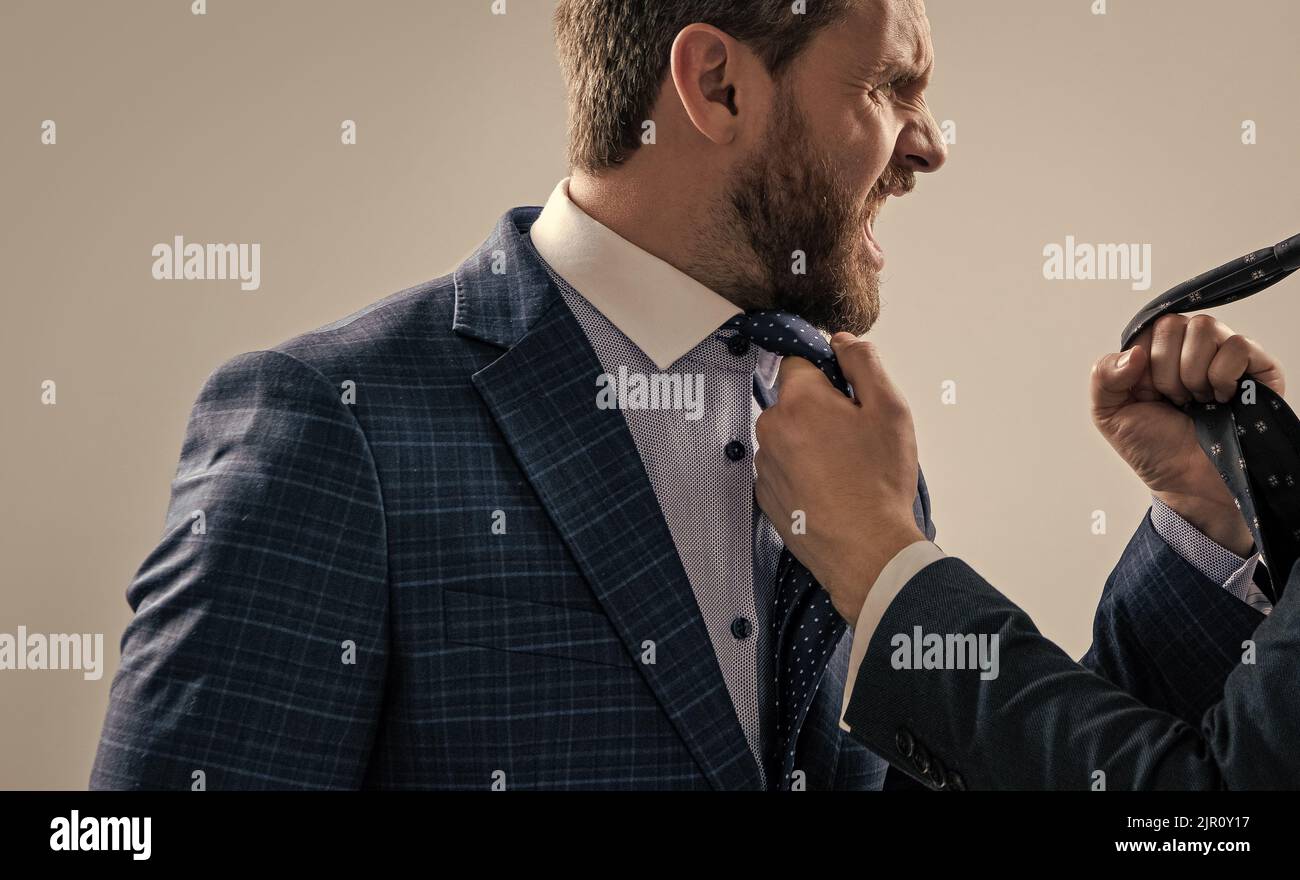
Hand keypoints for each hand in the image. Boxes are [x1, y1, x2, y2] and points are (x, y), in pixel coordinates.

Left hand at [754, 334, 925, 623]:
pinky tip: (830, 490)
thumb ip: (863, 363)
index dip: (828, 375)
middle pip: (794, 401)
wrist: (866, 550)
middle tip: (855, 439)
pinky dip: (801, 473)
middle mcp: (771, 428)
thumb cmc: (879, 481)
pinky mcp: (765, 495)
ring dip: (809, 443)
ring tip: (844, 470)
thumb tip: (840, 341)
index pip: (800, 361)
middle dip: (820, 411)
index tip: (850, 398)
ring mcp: (764, 464)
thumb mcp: (890, 409)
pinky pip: (782, 468)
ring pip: (787, 436)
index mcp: (799, 400)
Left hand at [1090, 314, 1285, 556]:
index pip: (1146, 326)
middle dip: (1165, 372)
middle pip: (1173, 324)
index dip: (1141, 364)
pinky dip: (1221, 376)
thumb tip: (1134, 352)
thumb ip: (1103, 375)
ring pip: (1205, 328)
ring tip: (1196, 401)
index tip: (1147, 394)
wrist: (1190, 484)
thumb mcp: (1109, 413)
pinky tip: (1220, 400)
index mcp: (1157, 351)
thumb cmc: (1155, 448)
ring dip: (1191, 374)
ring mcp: (1225, 353)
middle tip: (1174, 401)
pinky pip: (1237, 345)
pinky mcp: (1258, 366)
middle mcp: (1192, 346)